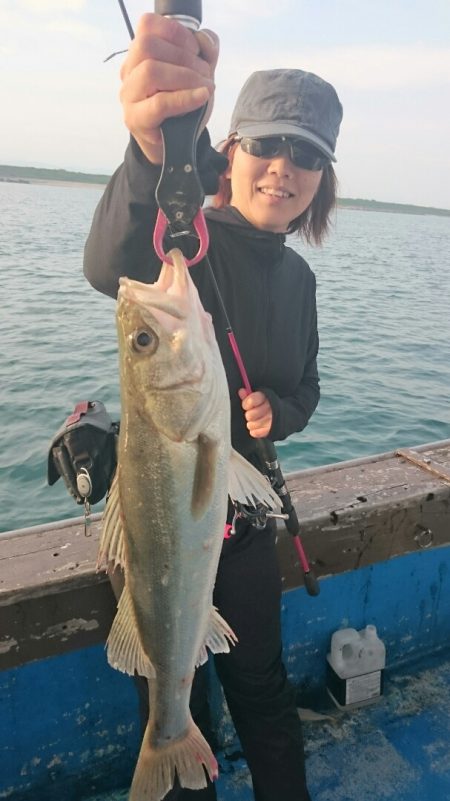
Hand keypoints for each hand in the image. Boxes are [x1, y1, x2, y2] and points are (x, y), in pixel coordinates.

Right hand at [119, 14, 218, 163]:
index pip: (147, 25)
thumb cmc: (184, 105)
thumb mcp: (199, 74)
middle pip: (147, 46)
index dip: (176, 32)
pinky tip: (201, 97)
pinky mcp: (135, 119)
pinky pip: (159, 103)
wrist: (175, 144)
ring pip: (150, 71)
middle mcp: (129, 71)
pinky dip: (184, 98)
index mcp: (140, 53)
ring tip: (205, 88)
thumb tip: (204, 40)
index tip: (197, 50)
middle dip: (184, 56)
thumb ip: (205, 52)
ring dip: (185, 77)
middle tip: (205, 74)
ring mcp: (129, 95)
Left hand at [238, 389, 272, 438]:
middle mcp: (270, 408)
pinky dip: (255, 431)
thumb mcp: (259, 397)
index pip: (251, 400)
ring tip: (257, 420)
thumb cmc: (267, 406)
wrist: (283, 415)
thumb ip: (249, 395)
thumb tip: (241, 391)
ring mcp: (272, 420)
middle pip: (249, 415)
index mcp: (267, 397)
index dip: (246, 404)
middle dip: (250, 415)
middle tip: (254, 414)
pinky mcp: (271, 430)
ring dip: (252, 423)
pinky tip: (260, 427)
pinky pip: (254, 433)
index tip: (248, 405)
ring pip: (250, 425)